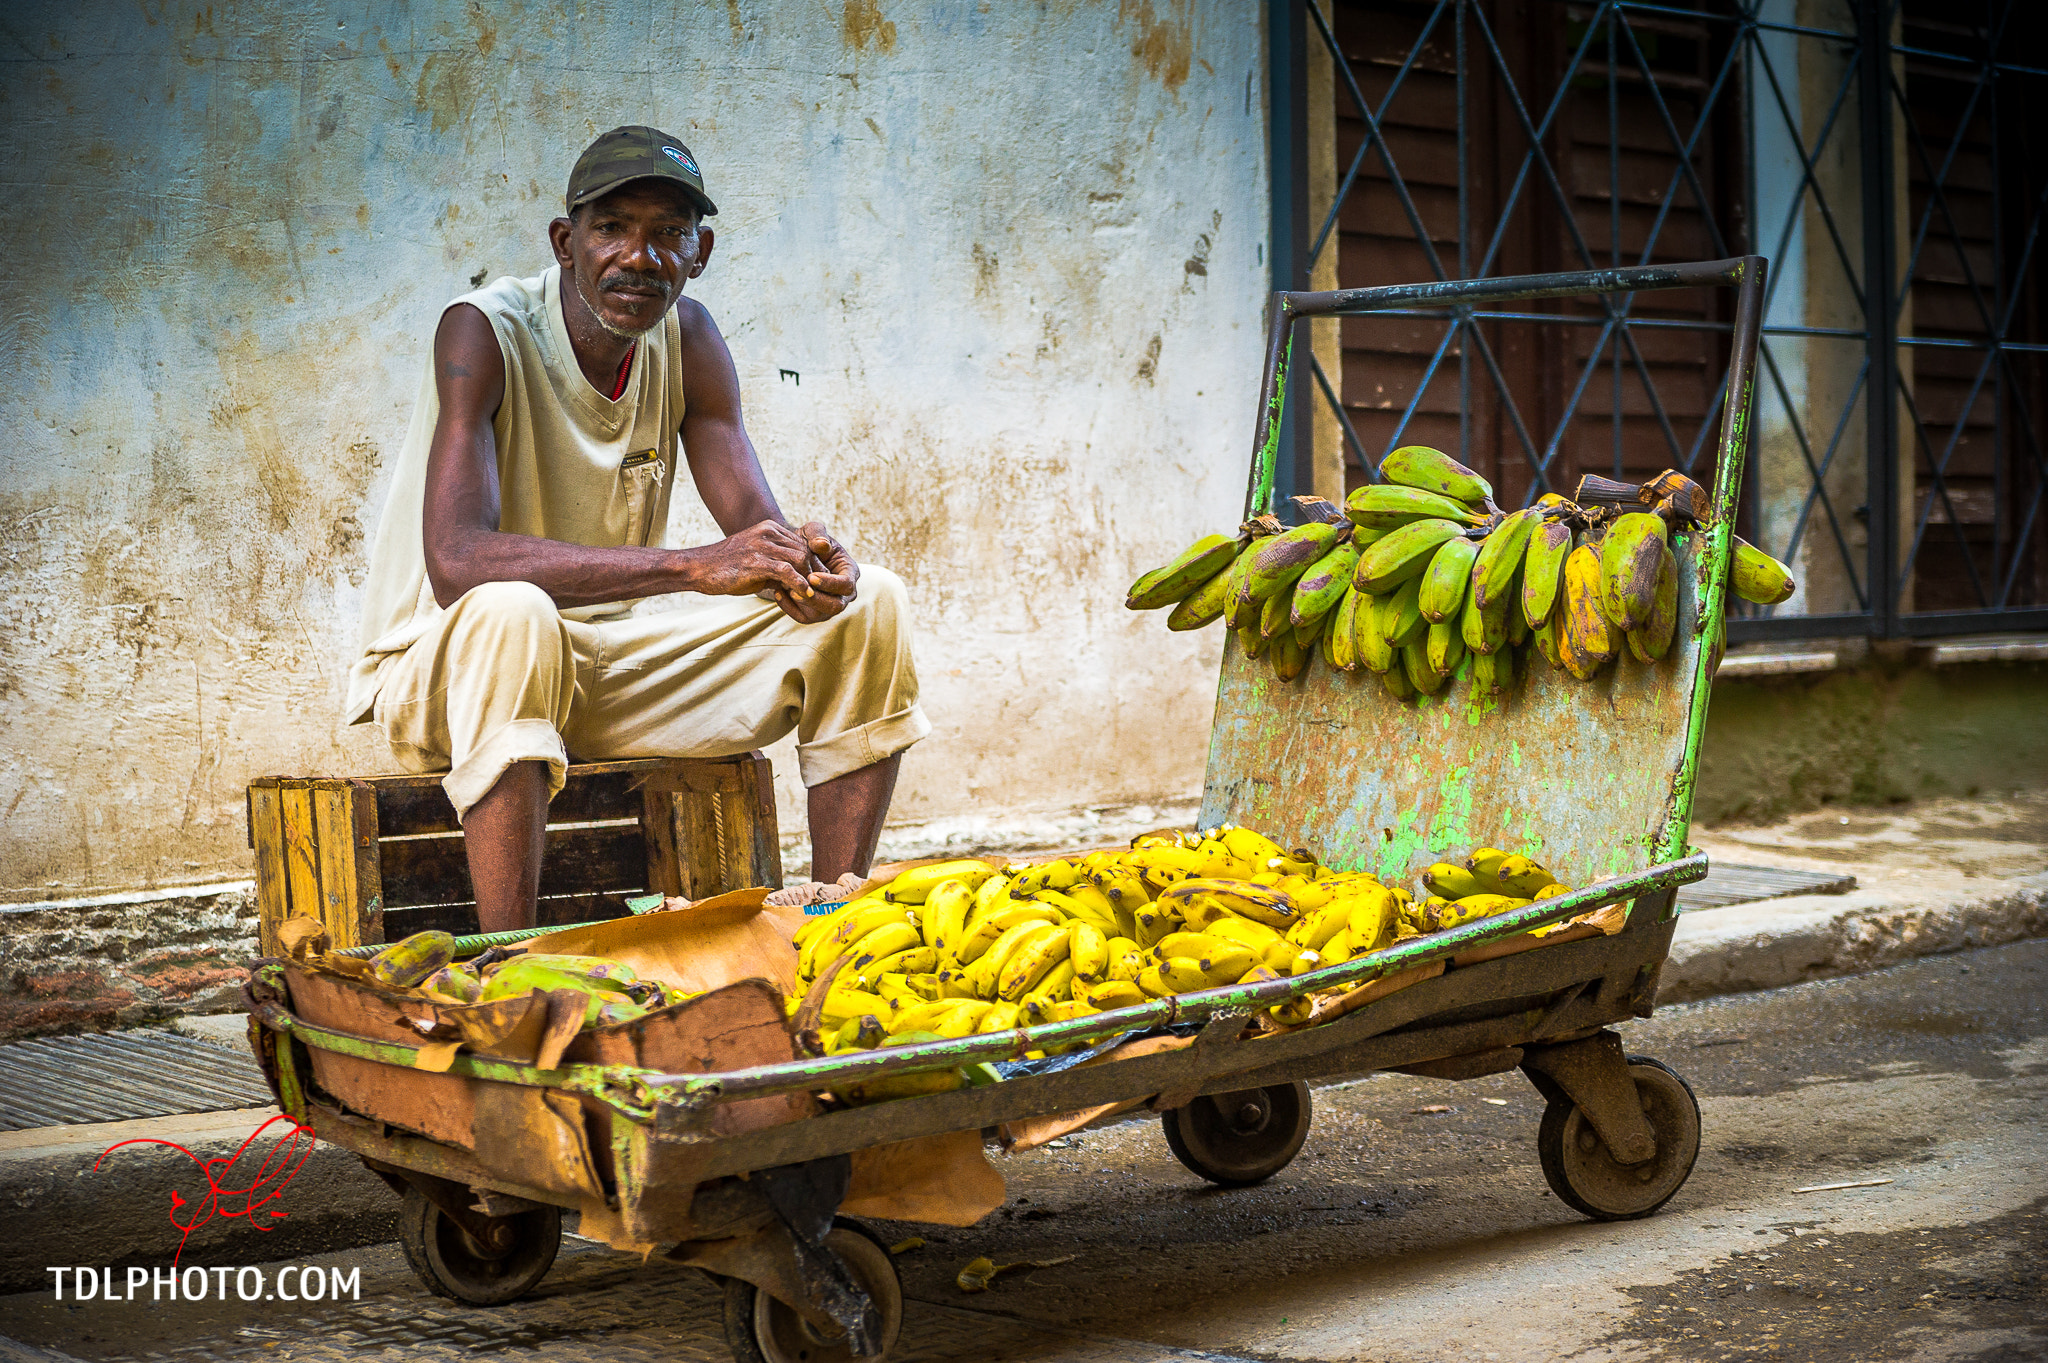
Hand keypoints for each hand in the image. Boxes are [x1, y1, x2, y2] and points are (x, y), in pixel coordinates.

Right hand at [689, 520, 816, 598]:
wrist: (699, 568)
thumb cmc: (727, 568)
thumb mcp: (756, 561)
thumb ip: (778, 567)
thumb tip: (799, 582)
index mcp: (769, 529)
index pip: (802, 543)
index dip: (813, 563)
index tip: (818, 580)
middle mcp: (768, 533)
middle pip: (805, 550)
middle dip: (814, 571)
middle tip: (820, 589)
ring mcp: (762, 545)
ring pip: (800, 558)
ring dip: (809, 579)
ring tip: (812, 594)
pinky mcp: (757, 561)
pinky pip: (788, 572)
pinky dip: (799, 585)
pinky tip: (804, 595)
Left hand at [773, 522, 859, 622]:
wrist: (791, 551)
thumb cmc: (807, 540)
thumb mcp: (811, 530)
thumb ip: (817, 533)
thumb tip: (822, 545)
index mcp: (850, 572)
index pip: (846, 585)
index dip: (830, 583)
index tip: (811, 576)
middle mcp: (844, 593)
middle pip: (836, 605)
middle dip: (816, 598)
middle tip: (797, 588)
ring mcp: (829, 605)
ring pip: (820, 614)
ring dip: (802, 603)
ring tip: (785, 587)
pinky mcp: (813, 612)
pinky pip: (803, 617)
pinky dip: (789, 608)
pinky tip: (777, 592)